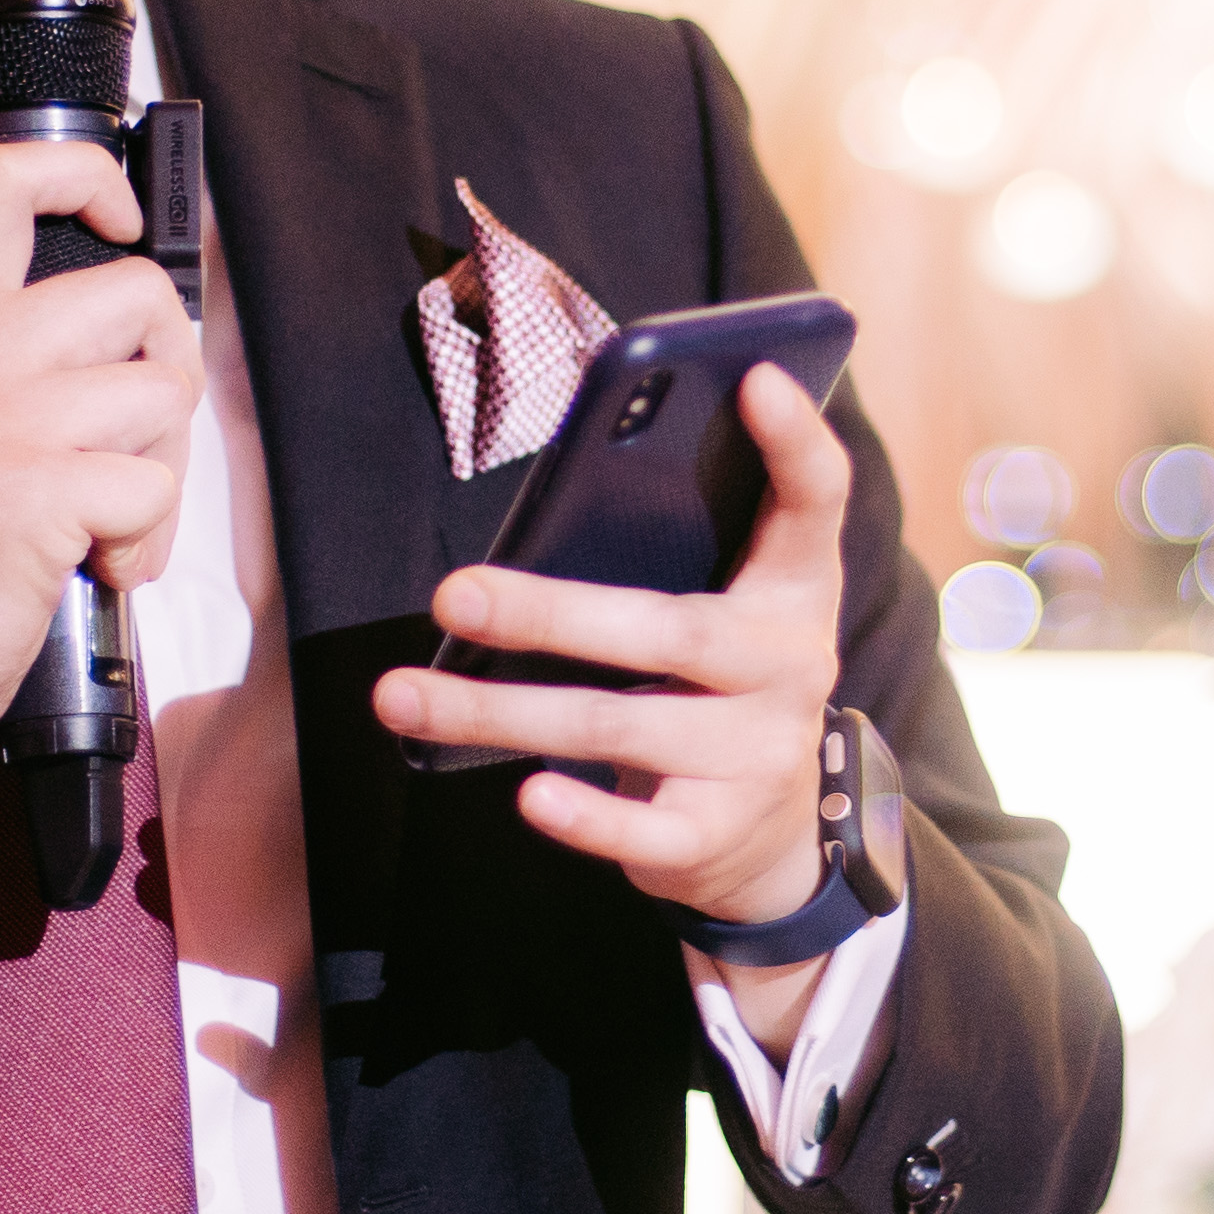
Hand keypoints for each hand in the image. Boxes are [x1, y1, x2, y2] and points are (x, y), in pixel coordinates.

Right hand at [0, 135, 202, 797]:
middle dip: (167, 374)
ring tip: (108, 518)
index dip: (90, 176)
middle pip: (138, 292)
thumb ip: (3, 353)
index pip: (9, 178)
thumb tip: (126, 333)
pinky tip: (98, 563)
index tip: (121, 221)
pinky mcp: (34, 488)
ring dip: (163, 469)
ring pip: (166, 392)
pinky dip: (147, 539)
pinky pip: (155, 486)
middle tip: (131, 441)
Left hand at [373, 363, 886, 1040]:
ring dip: (499, 713)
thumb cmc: (712, 686)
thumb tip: (550, 509)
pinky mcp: (717, 833)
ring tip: (400, 697)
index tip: (755, 376)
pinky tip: (526, 794)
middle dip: (549, 613)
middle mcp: (788, 666)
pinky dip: (583, 814)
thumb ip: (669, 556)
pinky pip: (641, 827)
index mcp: (793, 589)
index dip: (795, 440)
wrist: (770, 838)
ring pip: (617, 723)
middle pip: (666, 627)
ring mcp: (758, 754)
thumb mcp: (721, 613)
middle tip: (452, 593)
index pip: (813, 500)